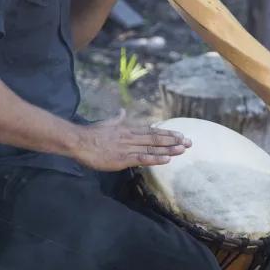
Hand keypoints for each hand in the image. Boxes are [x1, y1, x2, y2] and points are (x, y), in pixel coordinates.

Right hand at [73, 110, 189, 170]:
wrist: (78, 141)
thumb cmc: (91, 133)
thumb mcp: (107, 122)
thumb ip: (117, 117)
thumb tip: (121, 110)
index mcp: (129, 129)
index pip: (152, 131)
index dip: (167, 133)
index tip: (181, 134)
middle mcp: (131, 137)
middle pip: (157, 139)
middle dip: (174, 140)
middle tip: (190, 142)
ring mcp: (128, 148)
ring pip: (153, 148)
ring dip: (170, 148)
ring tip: (184, 149)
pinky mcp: (122, 159)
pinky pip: (143, 158)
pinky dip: (156, 159)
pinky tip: (168, 159)